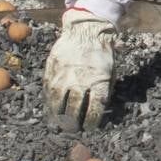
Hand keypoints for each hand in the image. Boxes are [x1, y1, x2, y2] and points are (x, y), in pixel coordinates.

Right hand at [43, 7, 116, 130]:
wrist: (85, 31)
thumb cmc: (101, 53)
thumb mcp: (111, 72)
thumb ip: (105, 90)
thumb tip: (100, 109)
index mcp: (98, 83)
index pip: (94, 110)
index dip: (91, 123)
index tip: (89, 128)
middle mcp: (80, 82)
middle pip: (74, 110)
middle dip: (73, 124)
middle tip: (72, 130)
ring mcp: (64, 77)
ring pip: (58, 103)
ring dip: (58, 116)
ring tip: (60, 124)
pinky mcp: (52, 71)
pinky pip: (49, 91)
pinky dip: (50, 102)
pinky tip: (52, 108)